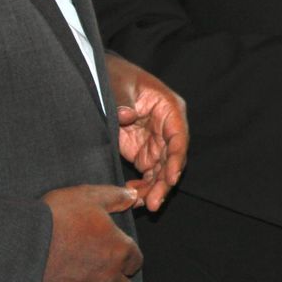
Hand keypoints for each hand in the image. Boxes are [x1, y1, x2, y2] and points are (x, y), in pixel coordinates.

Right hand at [37, 184, 142, 281]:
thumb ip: (115, 196)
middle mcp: (109, 276)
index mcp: (119, 250)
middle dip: (118, 281)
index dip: (128, 256)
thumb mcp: (89, 196)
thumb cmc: (58, 216)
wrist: (26, 241)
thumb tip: (134, 196)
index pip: (136, 261)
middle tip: (105, 273)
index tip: (117, 252)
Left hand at [106, 54, 188, 211]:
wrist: (102, 77)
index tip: (171, 178)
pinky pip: (148, 174)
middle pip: (172, 160)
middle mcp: (167, 128)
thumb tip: (127, 115)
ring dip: (153, 189)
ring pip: (161, 171)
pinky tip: (131, 196)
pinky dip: (142, 186)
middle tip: (153, 203)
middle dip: (164, 183)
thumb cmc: (116, 76)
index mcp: (169, 108)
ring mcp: (156, 142)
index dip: (176, 159)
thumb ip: (122, 100)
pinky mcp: (143, 152)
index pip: (179, 137)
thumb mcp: (118, 84)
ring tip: (141, 205)